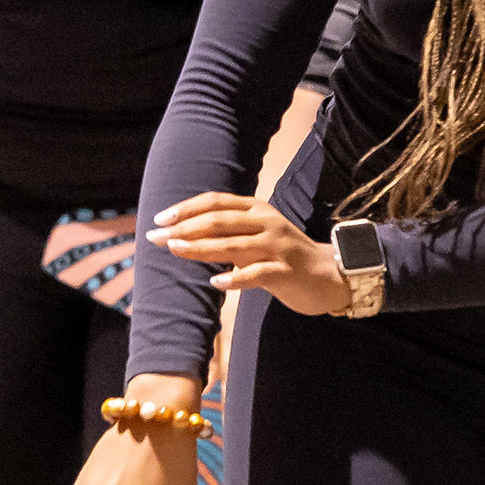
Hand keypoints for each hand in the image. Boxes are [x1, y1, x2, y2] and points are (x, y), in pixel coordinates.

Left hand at [147, 191, 351, 316]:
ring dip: (200, 248)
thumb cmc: (283, 256)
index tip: (159, 219)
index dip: (185, 208)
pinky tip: (215, 282)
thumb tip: (183, 235)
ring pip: (233, 244)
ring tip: (174, 250)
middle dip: (183, 228)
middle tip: (155, 237)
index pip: (216, 202)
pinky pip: (256, 273)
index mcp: (257, 209)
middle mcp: (266, 222)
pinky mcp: (285, 271)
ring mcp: (277, 246)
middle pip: (219, 220)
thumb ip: (228, 232)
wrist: (328, 275)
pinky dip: (234, 277)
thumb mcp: (257, 235)